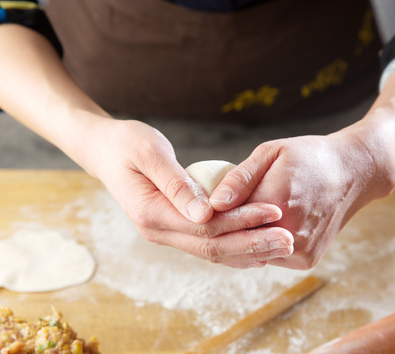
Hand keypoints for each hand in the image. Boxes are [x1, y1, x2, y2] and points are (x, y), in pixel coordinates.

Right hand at [85, 119, 293, 267]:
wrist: (104, 151)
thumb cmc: (127, 144)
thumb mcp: (150, 153)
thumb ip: (176, 183)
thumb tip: (205, 213)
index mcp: (152, 213)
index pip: (206, 227)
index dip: (242, 221)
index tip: (275, 212)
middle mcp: (159, 231)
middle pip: (213, 247)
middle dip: (253, 243)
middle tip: (289, 239)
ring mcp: (166, 233)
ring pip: (212, 251)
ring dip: (248, 250)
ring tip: (282, 245)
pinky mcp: (174, 227)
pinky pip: (207, 244)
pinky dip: (234, 247)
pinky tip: (258, 247)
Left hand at [209, 130, 394, 268]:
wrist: (354, 173)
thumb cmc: (309, 157)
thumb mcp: (272, 153)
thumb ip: (240, 179)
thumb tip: (212, 203)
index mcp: (278, 202)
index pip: (227, 218)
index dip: (208, 214)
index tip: (194, 206)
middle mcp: (290, 233)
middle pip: (237, 240)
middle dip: (219, 230)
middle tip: (205, 217)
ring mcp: (300, 251)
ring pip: (251, 253)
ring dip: (237, 239)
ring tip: (229, 220)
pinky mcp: (307, 260)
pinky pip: (269, 257)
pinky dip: (257, 245)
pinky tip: (252, 228)